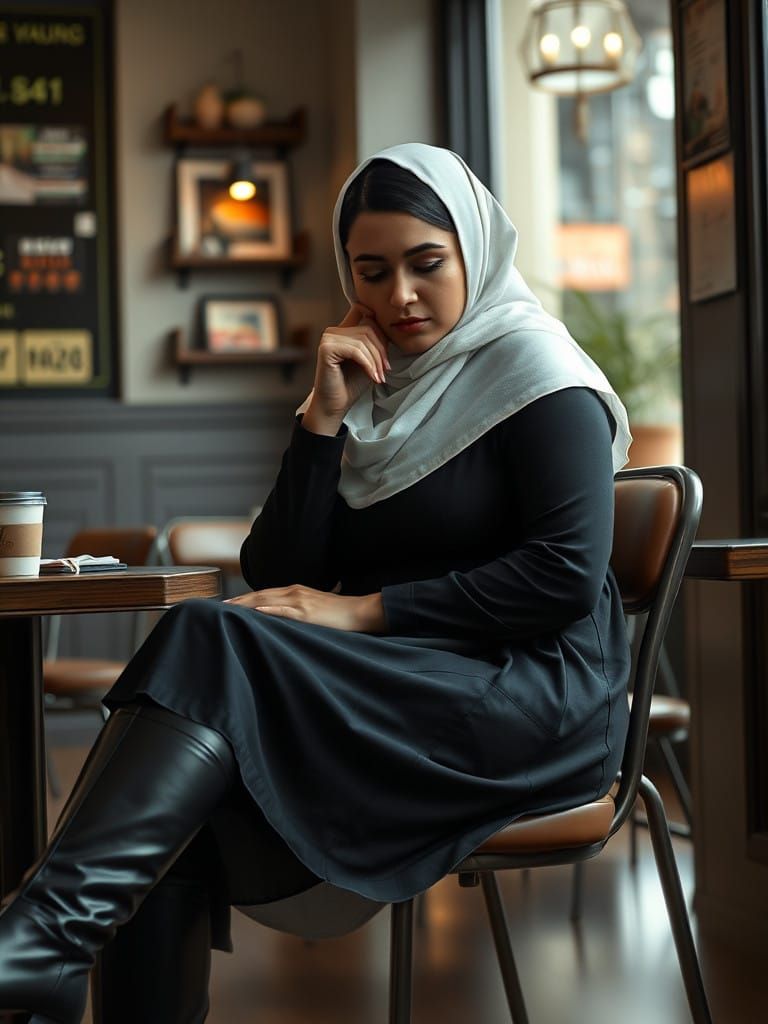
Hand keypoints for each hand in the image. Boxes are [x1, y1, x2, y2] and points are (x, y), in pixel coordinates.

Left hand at [225, 585, 385, 632]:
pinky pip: (283, 610)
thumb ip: (298, 609)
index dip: (246, 598)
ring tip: (230, 608)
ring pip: (267, 601)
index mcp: (296, 590)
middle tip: (221, 605)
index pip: (264, 594)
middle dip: (240, 600)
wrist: (358, 611)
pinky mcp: (307, 612)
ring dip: (246, 604)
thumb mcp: (314, 607)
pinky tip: (255, 612)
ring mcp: (300, 601)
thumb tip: (284, 617)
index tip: (230, 603)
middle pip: (260, 595)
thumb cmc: (338, 612)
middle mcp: (295, 592)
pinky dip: (268, 610)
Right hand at [303, 305, 390, 434]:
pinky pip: (356, 351)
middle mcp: (333, 331)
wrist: (337, 404)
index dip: (378, 322)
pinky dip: (368, 365)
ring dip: (376, 360)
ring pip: (364, 340)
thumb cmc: (352, 384)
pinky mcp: (326, 348)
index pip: (362, 311)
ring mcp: (328, 338)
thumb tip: (389, 325)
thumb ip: (375, 341)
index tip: (386, 348)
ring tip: (379, 376)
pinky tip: (373, 377)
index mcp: (343, 330)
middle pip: (369, 328)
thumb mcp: (370, 359)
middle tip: (386, 370)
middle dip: (382, 351)